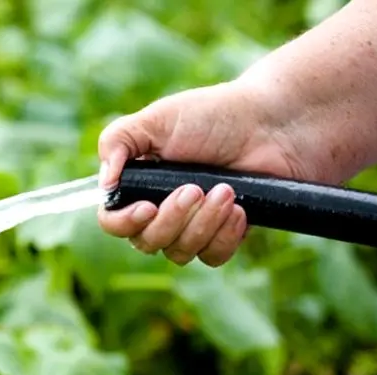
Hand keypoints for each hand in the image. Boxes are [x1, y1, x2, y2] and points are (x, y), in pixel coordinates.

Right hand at [97, 80, 307, 266]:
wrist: (272, 123)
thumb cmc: (213, 115)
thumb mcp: (158, 118)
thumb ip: (118, 141)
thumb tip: (104, 184)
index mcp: (139, 182)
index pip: (113, 220)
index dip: (125, 223)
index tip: (147, 207)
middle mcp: (161, 207)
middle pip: (146, 242)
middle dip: (172, 219)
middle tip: (196, 188)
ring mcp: (192, 224)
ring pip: (179, 252)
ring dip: (202, 224)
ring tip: (226, 191)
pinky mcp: (223, 234)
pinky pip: (212, 257)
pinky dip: (225, 237)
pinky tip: (240, 211)